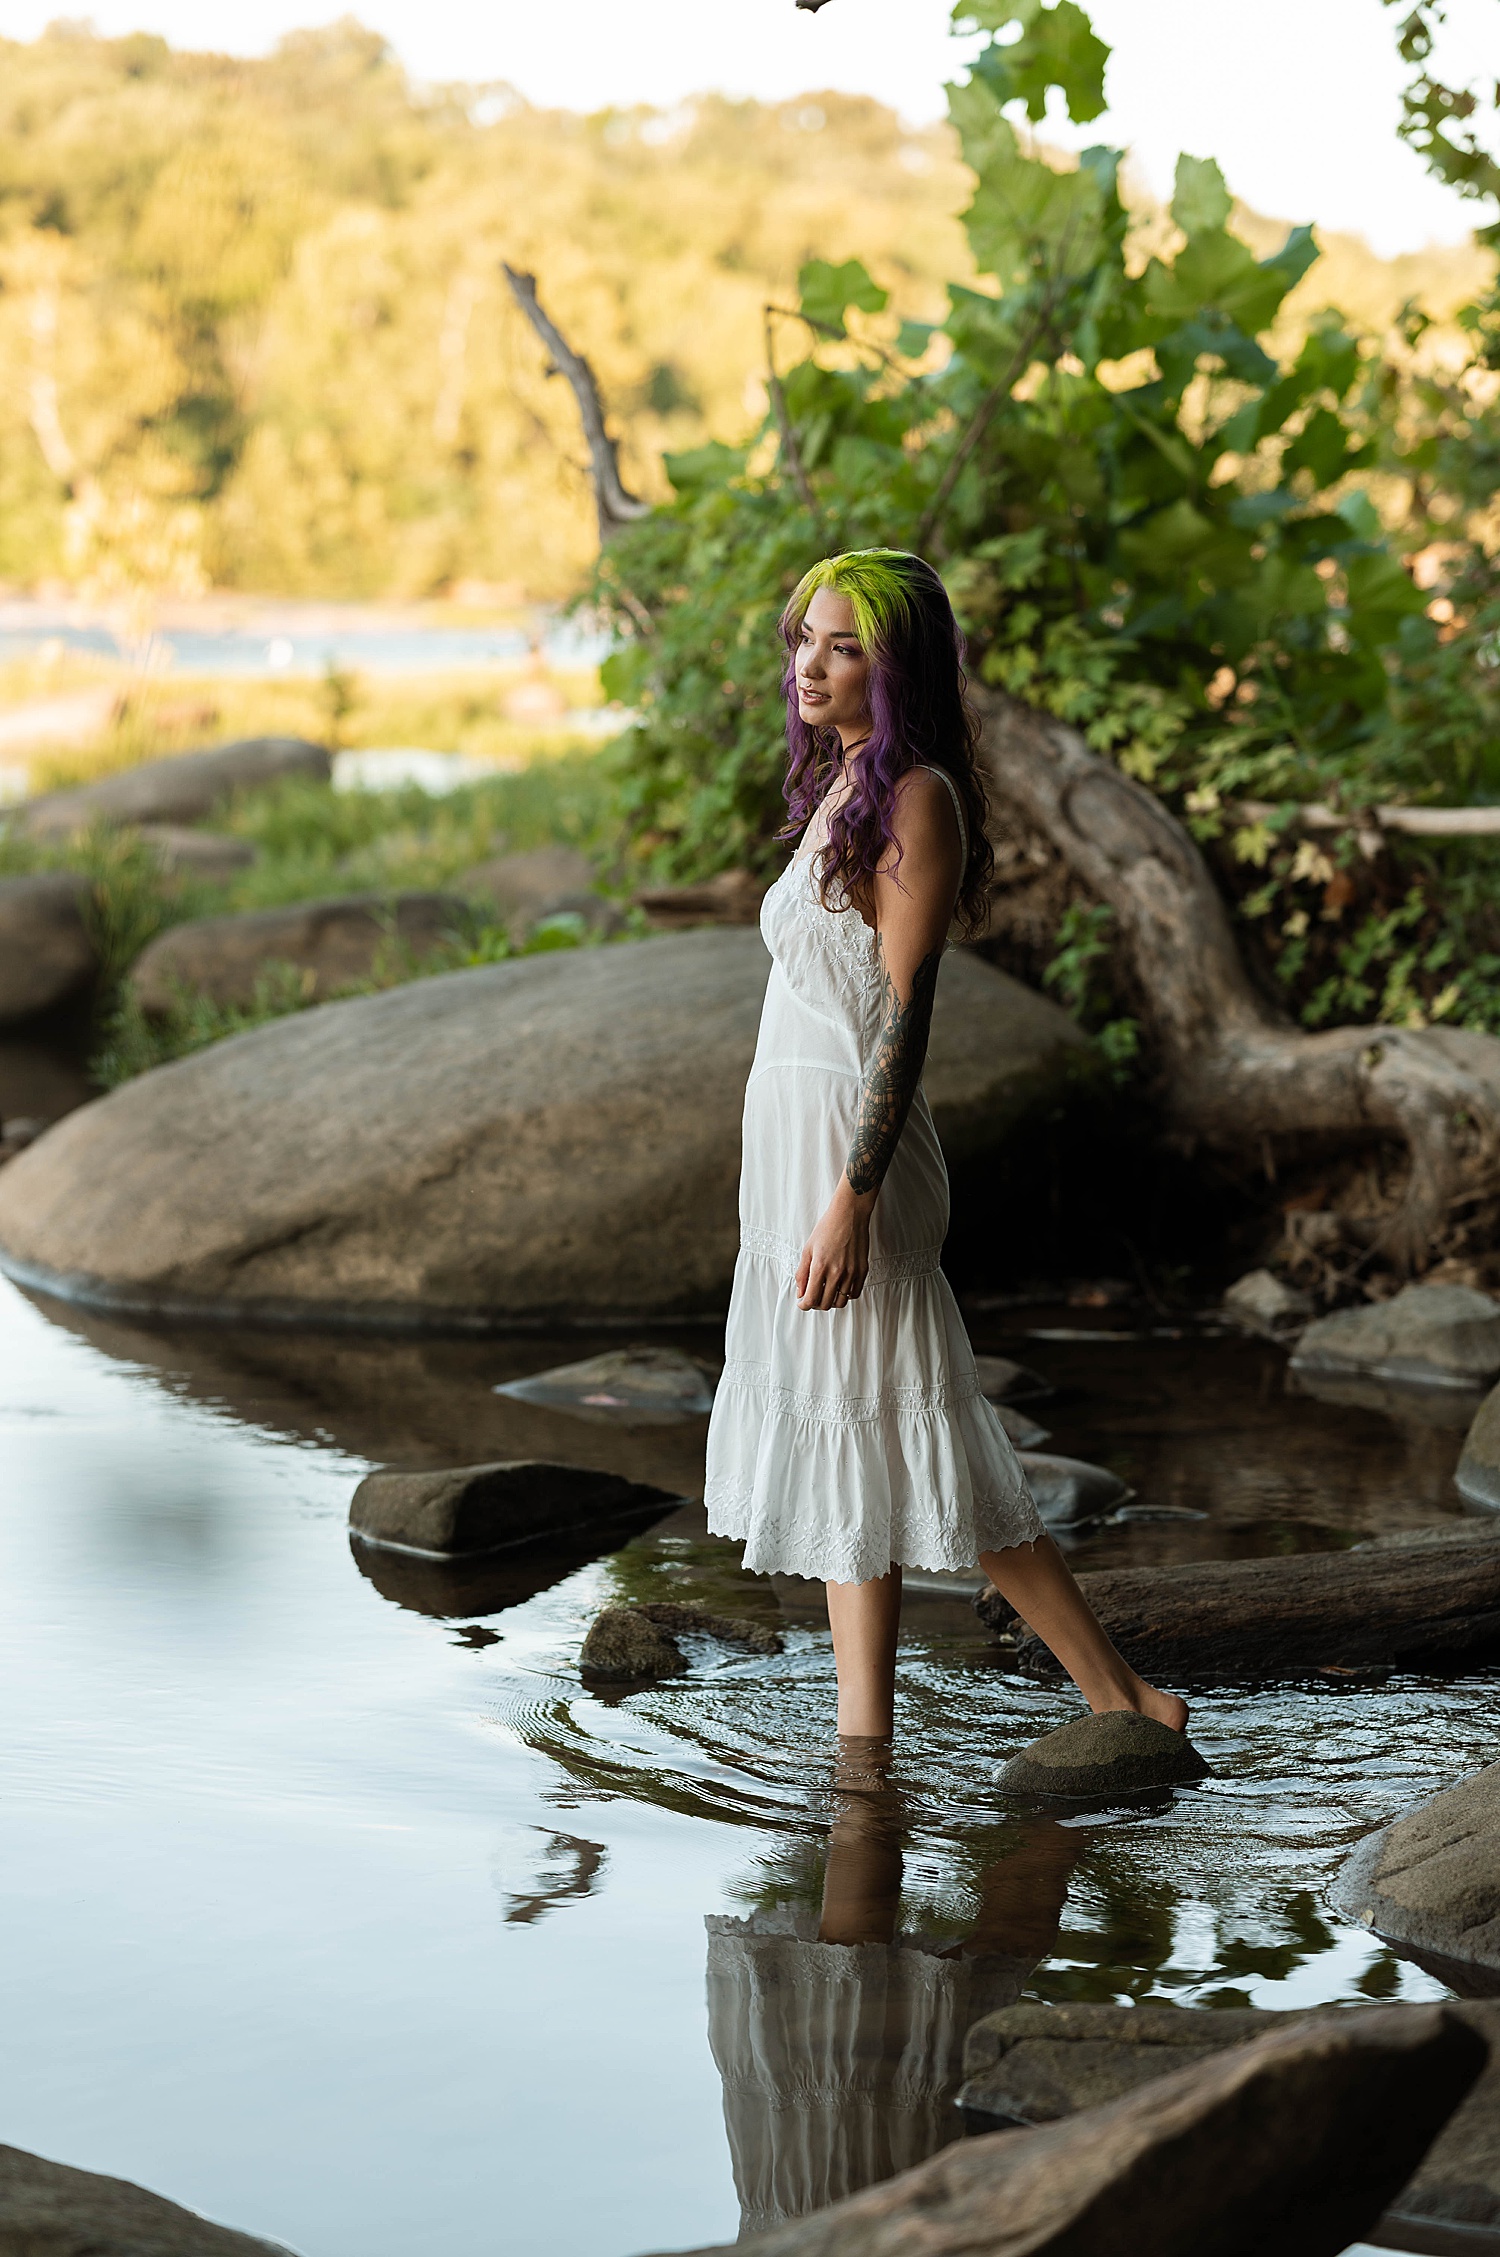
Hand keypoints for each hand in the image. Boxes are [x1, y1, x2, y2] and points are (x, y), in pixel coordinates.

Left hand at [796, 1180, 874, 1310]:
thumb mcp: (807, 1249)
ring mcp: (852, 1272)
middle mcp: (837, 1272)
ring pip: (841, 1302)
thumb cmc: (827, 1228)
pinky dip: (845, 1295)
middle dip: (816, 1304)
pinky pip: (854, 1293)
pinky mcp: (862, 1270)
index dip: (804, 1305)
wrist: (849, 1214)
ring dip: (831, 1301)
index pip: (811, 1299)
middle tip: (813, 1296)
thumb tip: (801, 1292)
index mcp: (820, 1267)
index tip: (803, 1303)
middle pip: (825, 1304)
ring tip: (827, 1292)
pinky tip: (840, 1287)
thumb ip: (802, 1273)